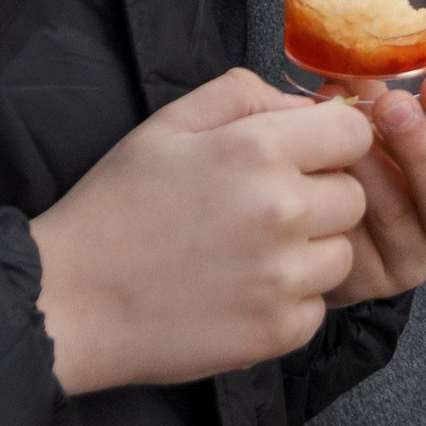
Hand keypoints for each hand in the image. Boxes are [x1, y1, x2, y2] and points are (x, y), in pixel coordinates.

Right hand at [28, 70, 372, 395]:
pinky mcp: (278, 330)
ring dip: (310, 251)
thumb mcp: (168, 125)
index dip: (331, 144)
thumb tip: (303, 104)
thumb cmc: (116, 207)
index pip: (353, 135)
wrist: (70, 299)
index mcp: (257, 149)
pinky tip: (241, 291)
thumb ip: (243, 95)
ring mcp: (283, 276)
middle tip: (264, 210)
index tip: (303, 158)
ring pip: (342, 253)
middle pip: (354, 196)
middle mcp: (282, 211)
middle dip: (321, 197)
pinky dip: (290, 301)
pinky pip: (319, 306)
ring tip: (251, 253)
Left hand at [325, 64, 425, 300]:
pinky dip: (336, 201)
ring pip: (397, 219)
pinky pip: (354, 241)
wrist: (331, 228)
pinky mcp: (369, 280)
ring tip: (341, 132)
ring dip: (370, 169)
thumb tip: (350, 28)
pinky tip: (318, 170)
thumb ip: (380, 88)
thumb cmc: (369, 161)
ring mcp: (414, 261)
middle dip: (422, 149)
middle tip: (393, 106)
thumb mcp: (384, 122)